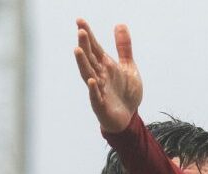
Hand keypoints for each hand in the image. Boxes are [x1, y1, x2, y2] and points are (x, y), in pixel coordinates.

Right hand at [74, 18, 142, 133]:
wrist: (129, 118)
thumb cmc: (126, 92)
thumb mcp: (128, 67)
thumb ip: (123, 47)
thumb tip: (120, 24)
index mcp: (105, 66)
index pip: (94, 48)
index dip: (88, 35)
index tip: (80, 21)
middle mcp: (99, 76)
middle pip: (90, 59)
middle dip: (85, 45)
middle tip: (80, 31)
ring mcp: (99, 90)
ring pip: (88, 75)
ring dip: (83, 63)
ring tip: (78, 50)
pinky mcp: (101, 106)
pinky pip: (96, 97)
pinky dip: (93, 89)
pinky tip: (91, 80)